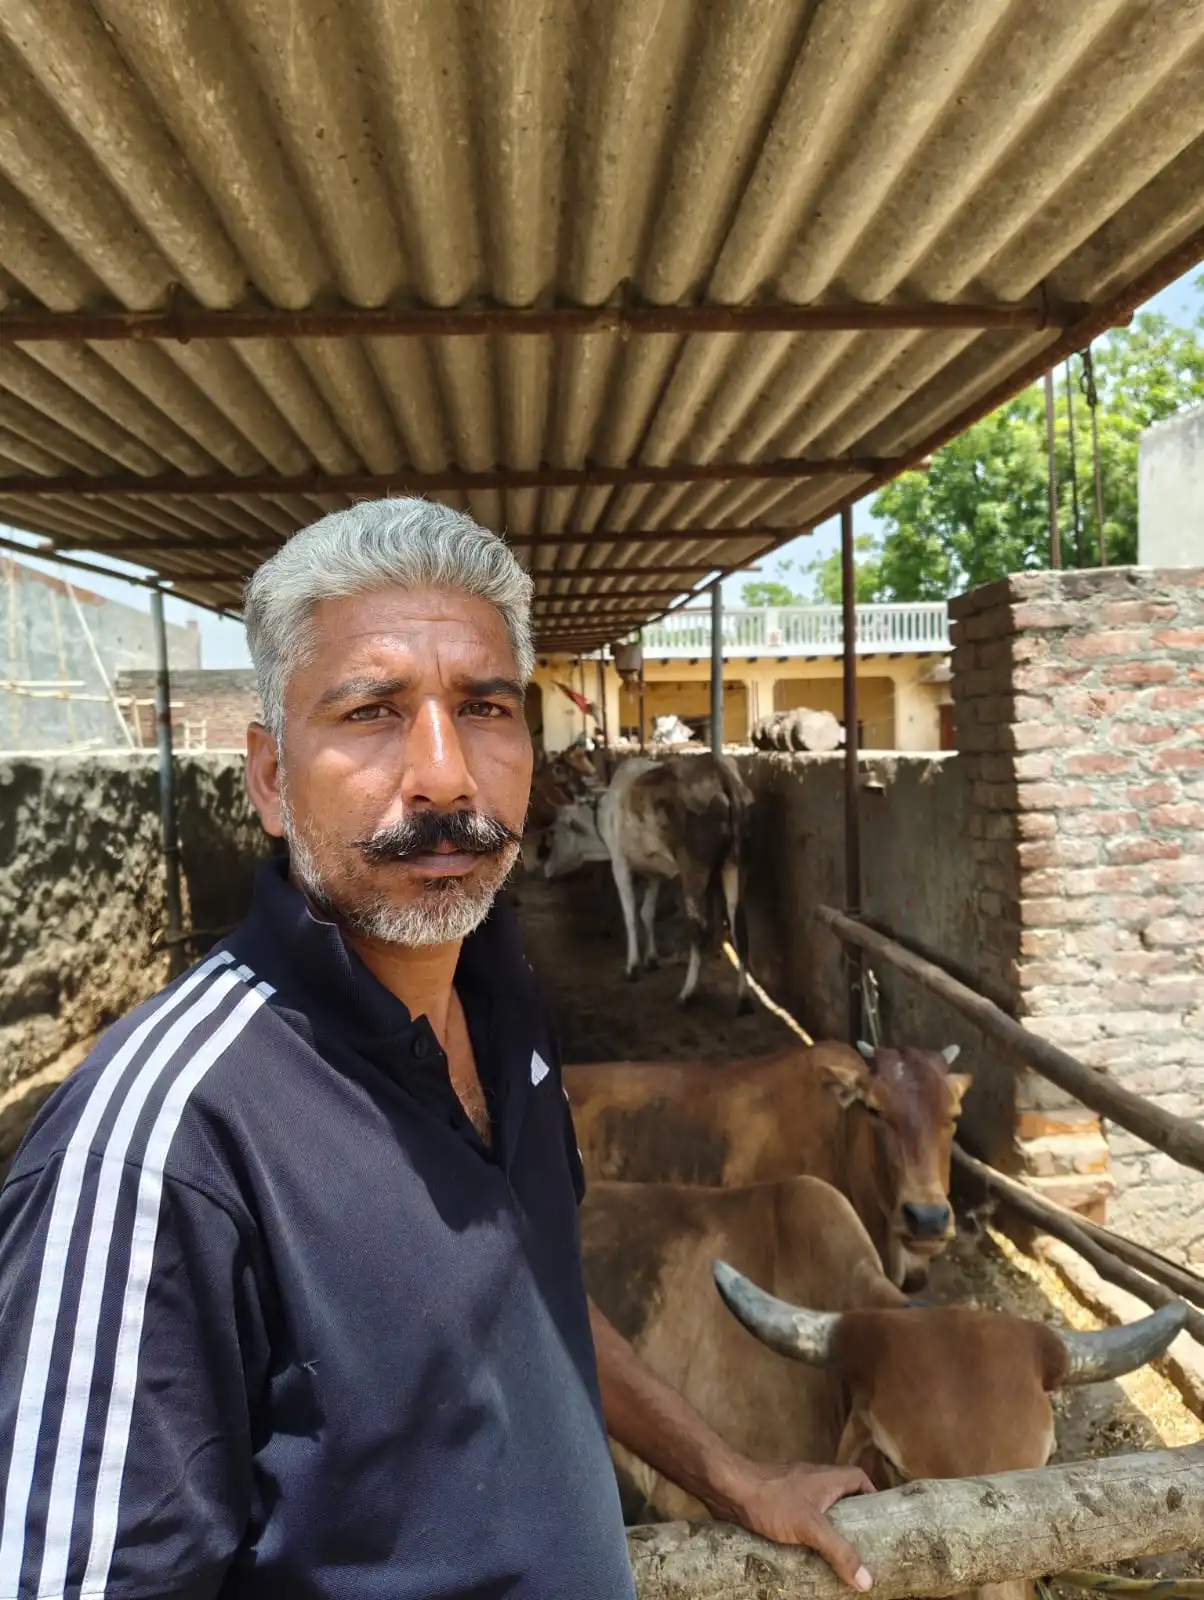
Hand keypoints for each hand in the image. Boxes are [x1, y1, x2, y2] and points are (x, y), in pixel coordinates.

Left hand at [718, 1459, 874, 1590]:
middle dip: (851, 1522)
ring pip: (819, 1511)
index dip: (872, 1495)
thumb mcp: (811, 1527)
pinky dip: (806, 1536)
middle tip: (861, 1549)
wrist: (728, 1488)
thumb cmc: (771, 1499)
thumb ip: (839, 1551)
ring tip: (837, 1559)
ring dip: (828, 1531)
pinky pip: (800, 1521)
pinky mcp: (777, 1505)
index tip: (879, 1520)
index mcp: (828, 1479)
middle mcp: (813, 1482)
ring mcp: (793, 1493)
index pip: (859, 1479)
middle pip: (841, 1498)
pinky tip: (806, 1557)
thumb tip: (866, 1580)